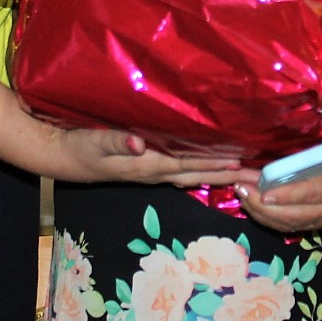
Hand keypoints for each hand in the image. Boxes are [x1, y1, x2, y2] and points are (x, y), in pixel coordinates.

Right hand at [52, 128, 243, 186]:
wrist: (63, 157)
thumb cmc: (79, 147)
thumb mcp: (95, 142)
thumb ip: (117, 142)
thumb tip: (140, 143)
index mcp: (147, 165)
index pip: (189, 165)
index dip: (215, 165)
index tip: (241, 165)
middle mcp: (154, 172)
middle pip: (198, 174)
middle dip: (228, 176)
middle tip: (258, 178)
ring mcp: (152, 172)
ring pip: (193, 174)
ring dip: (219, 175)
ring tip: (245, 176)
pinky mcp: (147, 167)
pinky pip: (182, 170)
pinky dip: (201, 170)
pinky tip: (212, 169)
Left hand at [236, 126, 321, 234]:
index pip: (316, 192)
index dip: (290, 195)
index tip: (266, 193)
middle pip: (297, 215)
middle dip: (266, 207)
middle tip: (242, 190)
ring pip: (293, 224)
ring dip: (264, 214)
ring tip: (242, 195)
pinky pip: (294, 226)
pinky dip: (271, 219)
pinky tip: (253, 206)